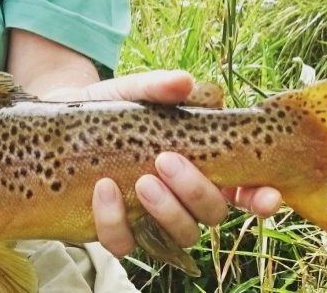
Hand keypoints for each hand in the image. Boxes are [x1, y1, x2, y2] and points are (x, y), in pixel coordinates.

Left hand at [49, 70, 281, 257]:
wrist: (60, 116)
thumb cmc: (110, 105)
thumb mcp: (132, 90)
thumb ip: (158, 87)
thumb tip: (186, 82)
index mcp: (200, 162)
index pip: (244, 189)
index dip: (261, 198)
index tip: (267, 194)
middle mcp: (182, 196)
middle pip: (212, 214)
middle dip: (197, 192)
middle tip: (166, 160)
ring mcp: (150, 217)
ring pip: (179, 235)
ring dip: (166, 211)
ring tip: (141, 180)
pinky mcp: (116, 228)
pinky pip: (125, 243)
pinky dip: (115, 221)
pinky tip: (103, 189)